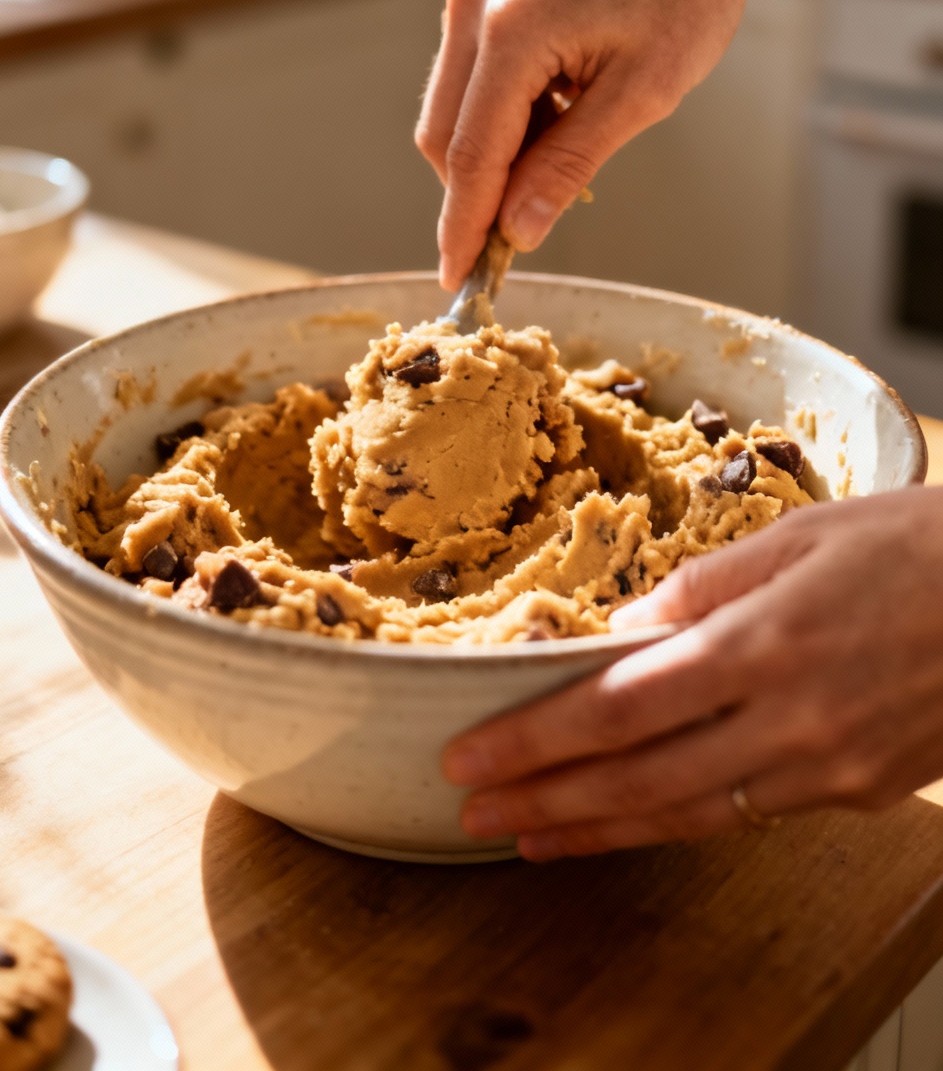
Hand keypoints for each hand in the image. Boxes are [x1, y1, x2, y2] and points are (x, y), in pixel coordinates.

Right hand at [416, 0, 782, 289]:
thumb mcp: (644, 92)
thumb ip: (570, 165)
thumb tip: (518, 232)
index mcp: (512, 30)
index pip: (470, 156)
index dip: (463, 228)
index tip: (459, 283)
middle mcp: (474, 5)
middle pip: (444, 137)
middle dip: (478, 193)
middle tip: (531, 228)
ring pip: (452, 109)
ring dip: (496, 151)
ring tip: (573, 141)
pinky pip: (469, 75)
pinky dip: (503, 113)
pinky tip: (562, 106)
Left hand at [442, 485, 942, 859]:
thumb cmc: (917, 547)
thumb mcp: (803, 534)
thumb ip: (704, 585)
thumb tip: (622, 630)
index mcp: (764, 642)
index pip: (618, 705)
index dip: (537, 738)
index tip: (474, 753)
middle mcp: (789, 720)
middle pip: (639, 776)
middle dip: (546, 799)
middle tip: (476, 809)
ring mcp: (828, 769)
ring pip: (688, 813)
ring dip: (601, 829)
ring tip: (532, 837)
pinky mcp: (859, 794)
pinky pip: (747, 815)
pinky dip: (677, 823)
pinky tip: (633, 820)